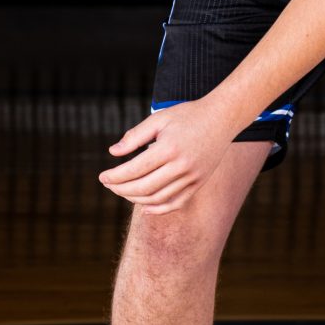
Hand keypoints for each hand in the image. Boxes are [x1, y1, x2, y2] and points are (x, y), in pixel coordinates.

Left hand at [99, 99, 235, 213]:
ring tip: (123, 192)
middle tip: (109, 185)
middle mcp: (181, 166)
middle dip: (121, 189)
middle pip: (144, 188)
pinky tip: (144, 207)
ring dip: (136, 199)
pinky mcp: (198, 183)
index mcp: (169, 148)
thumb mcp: (159, 118)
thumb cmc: (187, 115)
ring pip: (158, 198)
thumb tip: (113, 152)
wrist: (222, 118)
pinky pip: (176, 203)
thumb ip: (135, 136)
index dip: (115, 176)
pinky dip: (158, 209)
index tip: (102, 177)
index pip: (134, 170)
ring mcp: (192, 177)